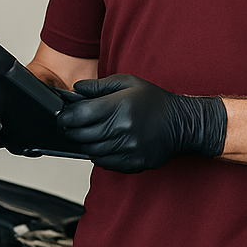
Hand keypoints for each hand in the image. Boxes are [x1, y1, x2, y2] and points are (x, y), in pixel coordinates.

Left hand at [56, 73, 226, 173]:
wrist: (183, 123)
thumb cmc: (155, 102)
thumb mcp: (128, 83)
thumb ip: (99, 86)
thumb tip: (77, 89)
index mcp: (118, 107)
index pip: (78, 116)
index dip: (65, 117)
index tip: (63, 116)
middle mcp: (121, 129)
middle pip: (81, 135)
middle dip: (72, 130)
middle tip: (72, 125)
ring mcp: (127, 149)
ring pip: (91, 151)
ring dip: (86, 143)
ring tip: (91, 134)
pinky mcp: (133, 163)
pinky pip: (105, 163)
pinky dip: (99, 155)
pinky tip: (105, 144)